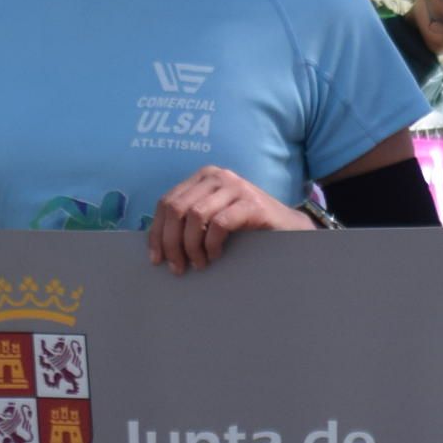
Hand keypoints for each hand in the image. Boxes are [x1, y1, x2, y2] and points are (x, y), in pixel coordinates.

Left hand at [146, 166, 311, 273]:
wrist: (286, 227)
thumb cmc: (245, 226)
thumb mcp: (212, 216)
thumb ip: (188, 219)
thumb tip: (156, 243)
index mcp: (203, 177)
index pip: (166, 202)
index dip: (156, 233)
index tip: (156, 259)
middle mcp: (218, 176)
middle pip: (177, 209)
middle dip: (171, 242)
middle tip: (177, 267)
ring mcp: (236, 187)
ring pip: (195, 216)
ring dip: (191, 246)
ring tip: (198, 264)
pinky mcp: (251, 203)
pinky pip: (219, 224)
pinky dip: (212, 244)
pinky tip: (215, 255)